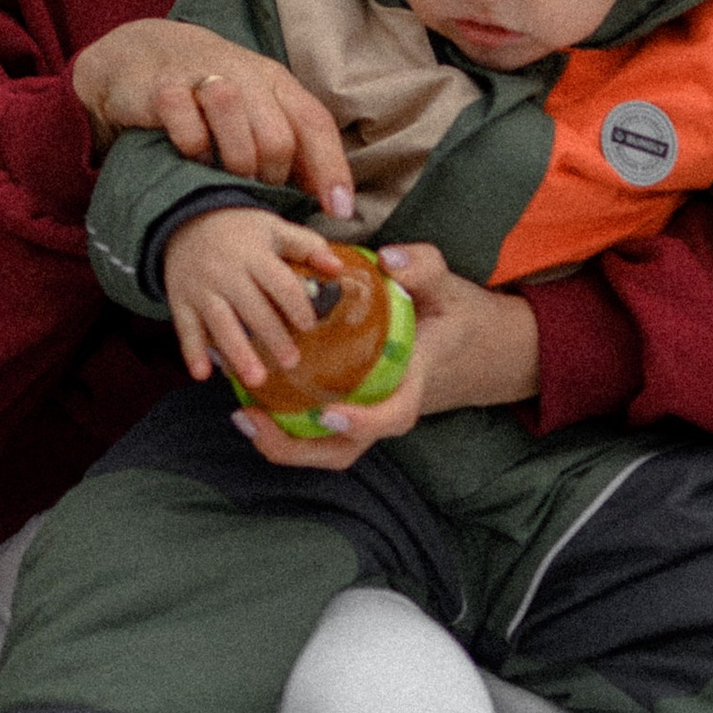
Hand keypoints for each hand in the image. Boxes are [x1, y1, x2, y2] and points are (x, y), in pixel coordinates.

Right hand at [71, 18, 354, 217]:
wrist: (144, 54)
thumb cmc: (210, 93)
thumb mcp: (256, 107)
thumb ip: (290, 143)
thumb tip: (330, 198)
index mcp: (275, 81)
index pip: (314, 123)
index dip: (330, 169)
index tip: (338, 212)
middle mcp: (245, 74)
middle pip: (277, 137)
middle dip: (271, 176)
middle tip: (255, 188)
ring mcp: (203, 78)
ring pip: (237, 125)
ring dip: (234, 163)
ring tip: (224, 174)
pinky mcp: (164, 89)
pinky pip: (188, 131)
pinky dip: (193, 150)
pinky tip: (190, 155)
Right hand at [162, 206, 345, 391]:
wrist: (186, 219)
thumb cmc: (239, 230)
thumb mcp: (273, 228)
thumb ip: (307, 245)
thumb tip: (337, 268)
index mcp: (254, 253)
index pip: (279, 282)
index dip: (296, 305)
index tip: (310, 326)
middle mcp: (226, 271)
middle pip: (252, 308)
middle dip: (273, 337)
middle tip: (292, 363)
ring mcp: (201, 288)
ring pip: (220, 322)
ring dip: (238, 352)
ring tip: (257, 379)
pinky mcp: (181, 300)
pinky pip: (185, 328)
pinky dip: (192, 351)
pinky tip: (203, 374)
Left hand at [229, 240, 539, 469]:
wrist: (472, 347)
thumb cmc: (454, 315)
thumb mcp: (447, 285)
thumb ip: (423, 267)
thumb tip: (389, 260)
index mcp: (414, 382)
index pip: (393, 416)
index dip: (361, 423)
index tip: (328, 414)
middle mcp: (387, 408)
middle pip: (344, 451)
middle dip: (296, 448)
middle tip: (251, 418)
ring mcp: (368, 415)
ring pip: (325, 449)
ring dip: (282, 443)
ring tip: (241, 415)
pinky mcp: (353, 409)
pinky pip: (316, 432)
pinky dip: (284, 425)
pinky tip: (250, 398)